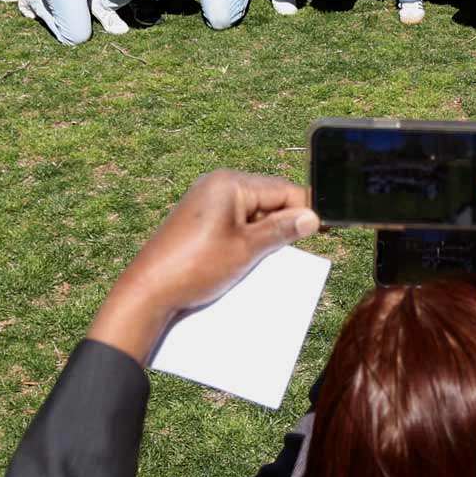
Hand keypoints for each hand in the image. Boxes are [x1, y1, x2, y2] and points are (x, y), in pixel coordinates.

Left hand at [85, 171, 319, 362]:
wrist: (147, 292)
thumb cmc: (196, 267)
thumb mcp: (246, 249)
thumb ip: (281, 230)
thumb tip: (312, 217)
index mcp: (229, 184)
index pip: (282, 189)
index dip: (306, 208)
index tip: (328, 226)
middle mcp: (216, 186)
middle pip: (267, 198)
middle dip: (286, 220)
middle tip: (308, 244)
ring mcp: (205, 203)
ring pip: (251, 213)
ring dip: (267, 232)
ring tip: (282, 255)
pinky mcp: (198, 221)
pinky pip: (234, 223)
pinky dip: (248, 238)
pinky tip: (255, 257)